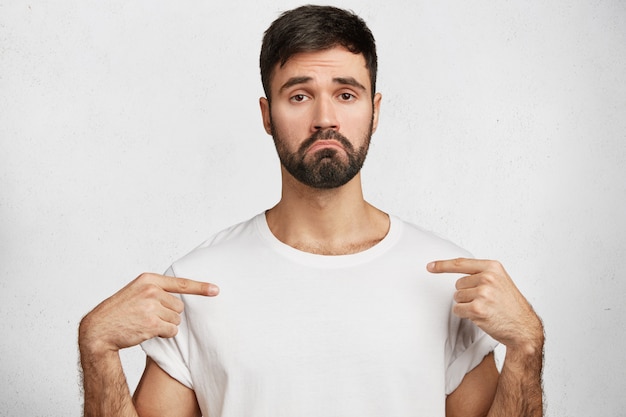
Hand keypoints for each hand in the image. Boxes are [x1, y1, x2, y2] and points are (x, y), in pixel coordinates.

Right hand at [79, 273, 218, 355]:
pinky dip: (164, 334)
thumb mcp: (136, 291)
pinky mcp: (152, 323)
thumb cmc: (119, 311)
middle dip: (168, 314)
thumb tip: (180, 299)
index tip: (216, 290)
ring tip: (145, 323)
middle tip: (149, 316)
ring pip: (176, 319)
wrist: (99, 329)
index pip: (181, 283)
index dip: (201, 287)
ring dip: (166, 325)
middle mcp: (152, 291)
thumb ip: (156, 290)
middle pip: (179, 306)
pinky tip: (148, 331)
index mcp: (149, 280)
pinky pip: (172, 331)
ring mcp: (152, 307)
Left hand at [427, 258, 542, 354]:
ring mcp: (482, 293)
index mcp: (493, 267)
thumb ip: (481, 274)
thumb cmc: (510, 305)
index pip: (460, 263)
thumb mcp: (500, 281)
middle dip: (467, 294)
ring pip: (457, 297)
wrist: (523, 327)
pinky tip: (481, 316)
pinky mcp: (477, 308)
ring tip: (486, 308)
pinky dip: (465, 314)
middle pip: (458, 284)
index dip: (442, 265)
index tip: (430, 266)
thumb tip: (458, 275)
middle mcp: (487, 278)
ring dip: (467, 305)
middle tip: (486, 301)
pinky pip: (458, 309)